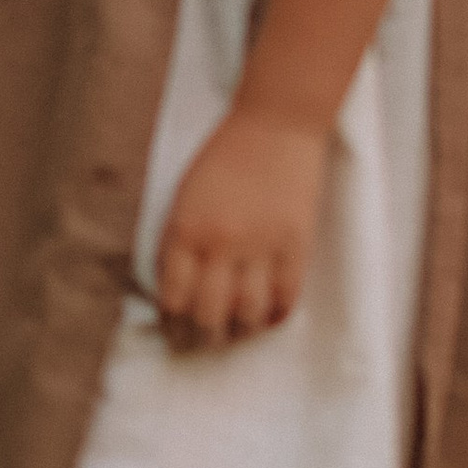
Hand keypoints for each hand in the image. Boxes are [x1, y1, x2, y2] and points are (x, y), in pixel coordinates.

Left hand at [153, 109, 327, 349]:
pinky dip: (275, 316)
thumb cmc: (223, 156)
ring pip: (247, 313)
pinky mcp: (296, 244)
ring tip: (235, 333)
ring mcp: (260, 245)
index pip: (172, 296)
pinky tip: (267, 317)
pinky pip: (286, 298)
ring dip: (239, 331)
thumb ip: (179, 240)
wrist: (274, 124)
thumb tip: (175, 288)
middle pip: (208, 313)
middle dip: (202, 335)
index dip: (172, 321)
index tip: (173, 330)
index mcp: (185, 228)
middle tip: (201, 343)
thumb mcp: (184, 195)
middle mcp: (220, 242)